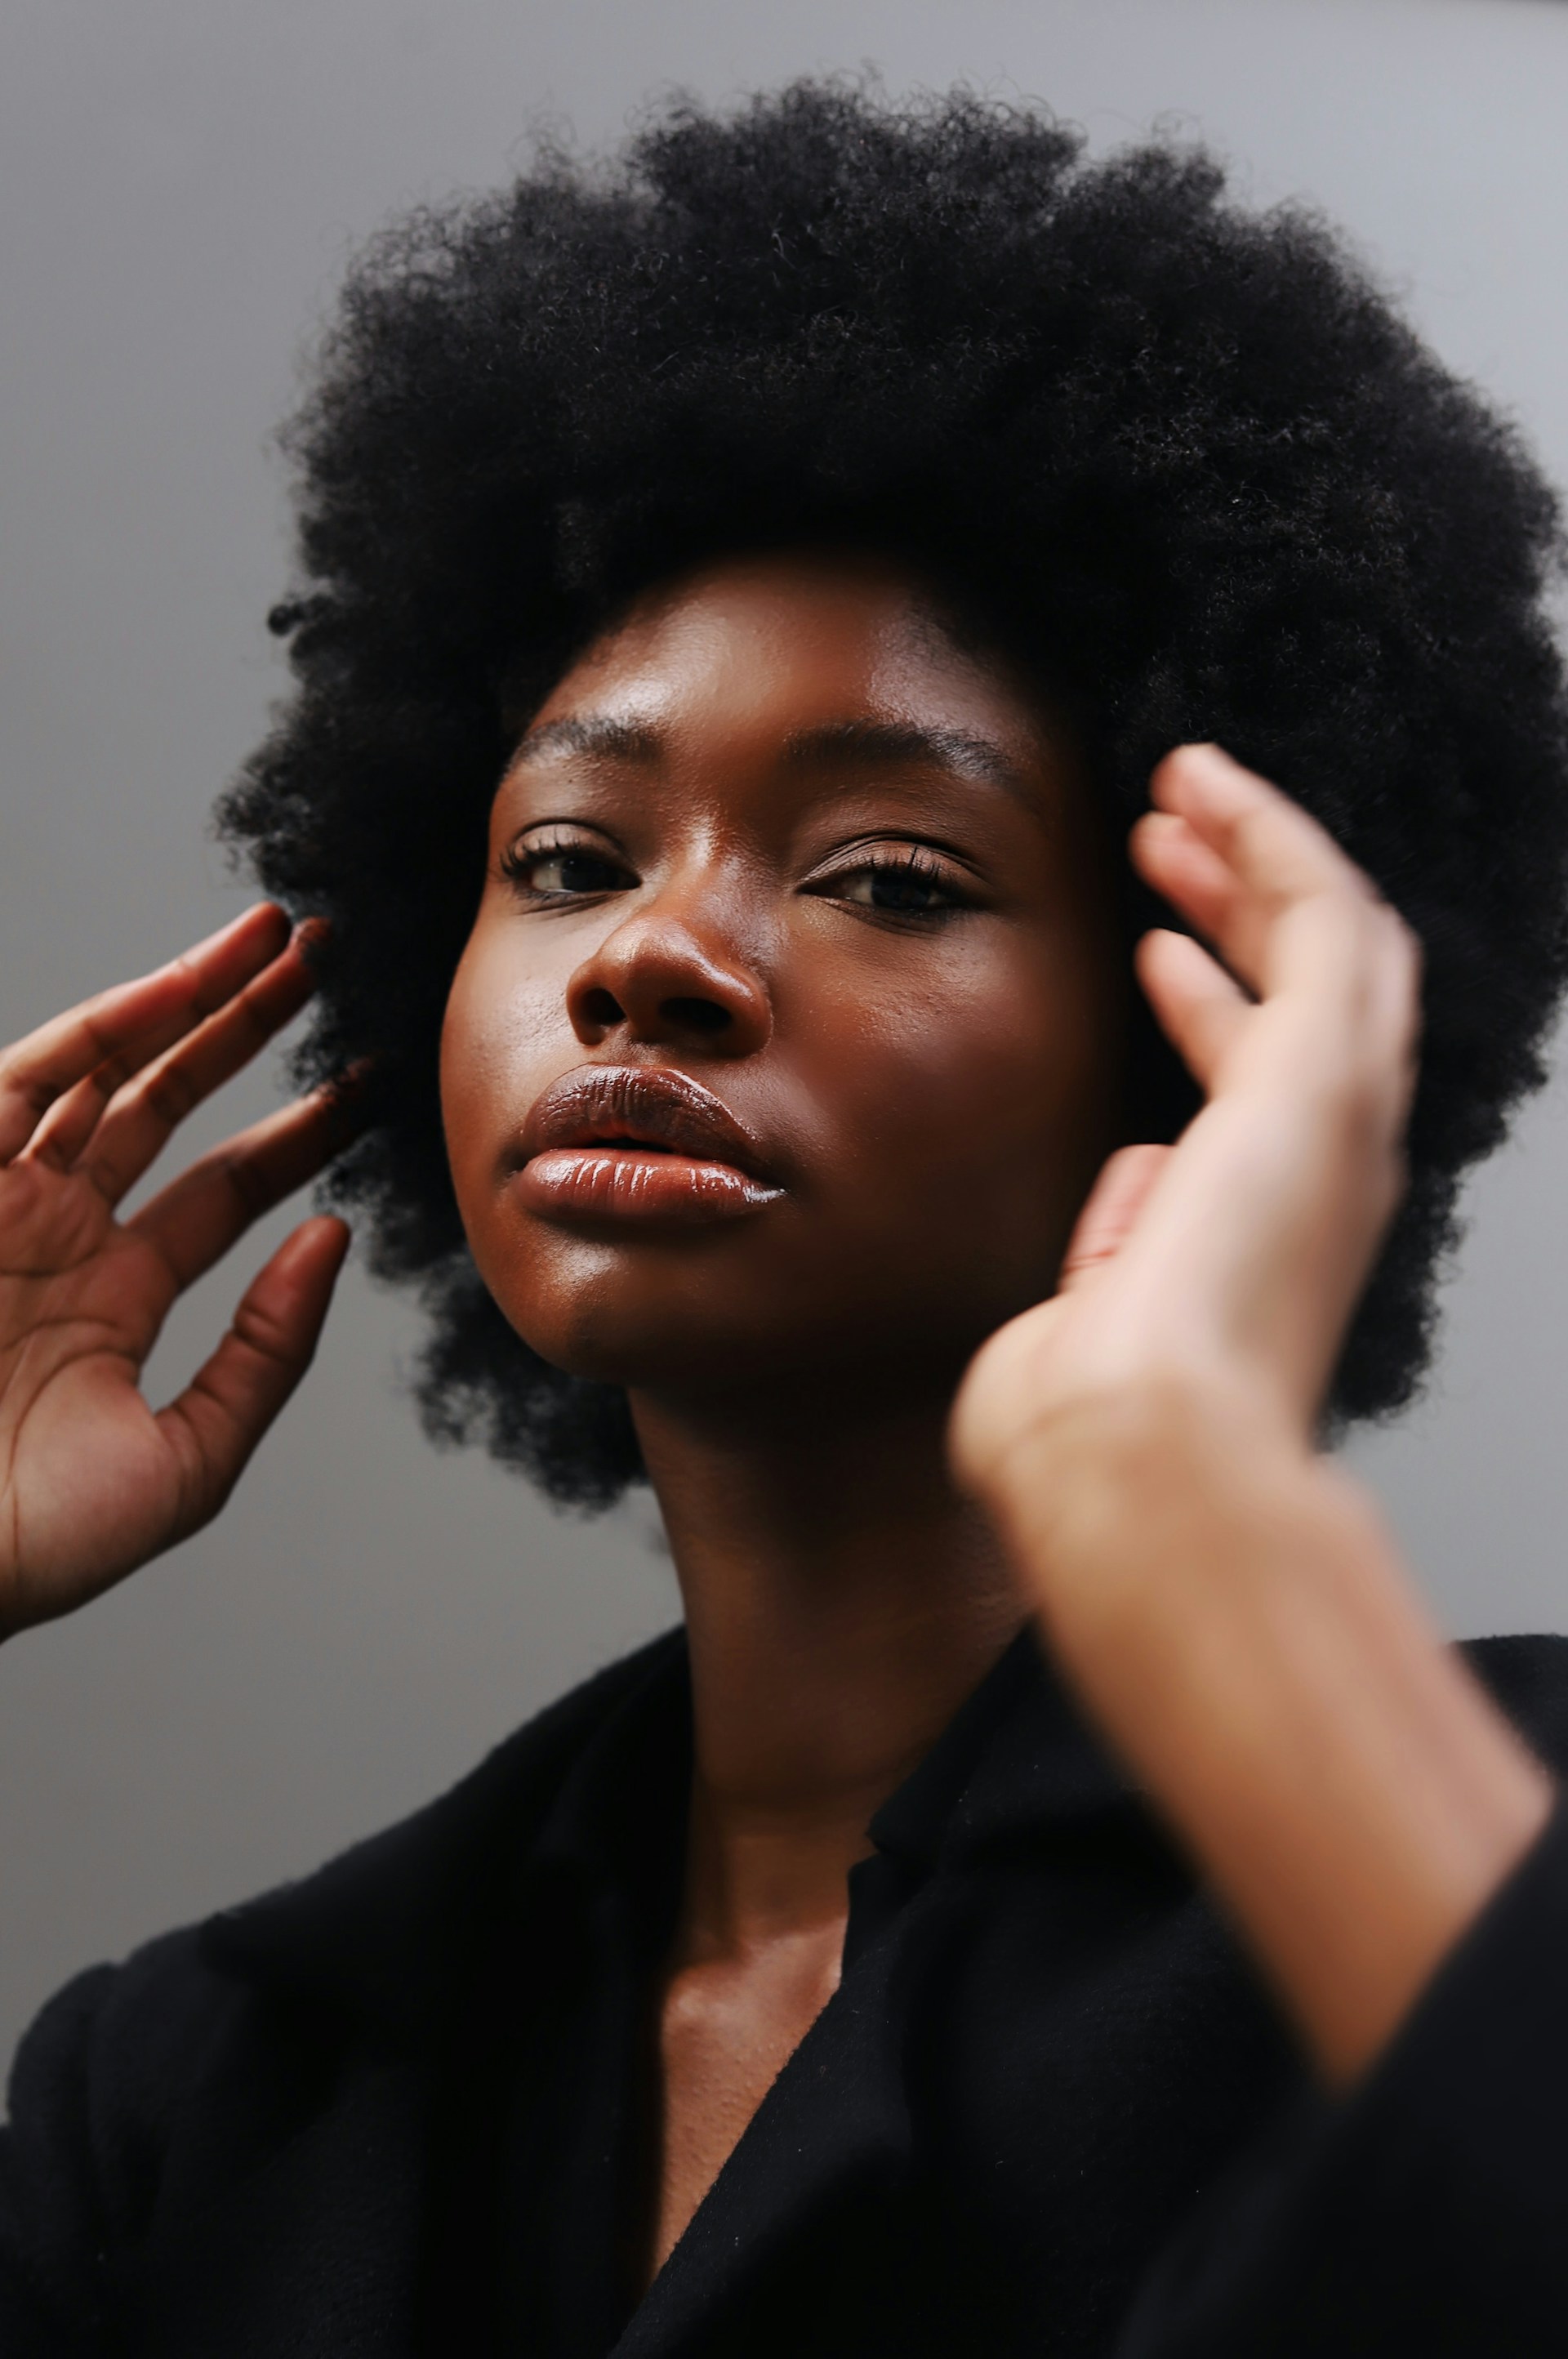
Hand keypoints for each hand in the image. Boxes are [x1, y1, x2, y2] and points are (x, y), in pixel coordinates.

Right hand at [0, 905, 351, 1639]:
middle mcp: (57, 1233)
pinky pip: (41, 1074)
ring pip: (114, 1068)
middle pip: (172, 1105)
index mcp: (109, 1299)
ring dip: (198, 999)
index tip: (372, 1083)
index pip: (224, 1190)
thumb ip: (266, 1353)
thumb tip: (334, 1241)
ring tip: (286, 941)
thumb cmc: (27, 1541)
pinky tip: (194, 978)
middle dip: (251, 1033)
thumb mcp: (184, 1459)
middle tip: (331, 967)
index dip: (301, 1131)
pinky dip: (117, 1019)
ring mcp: (3, 1197)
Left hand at [952, 748, 1551, 2081]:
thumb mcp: (1083, 1335)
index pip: (1263, 1091)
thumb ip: (1110, 1265)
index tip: (1149, 952)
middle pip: (1316, 996)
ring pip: (1336, 941)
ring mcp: (1337, 1122)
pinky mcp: (1323, 1077)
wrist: (1136, 1463)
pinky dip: (1270, 839)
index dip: (1215, 1006)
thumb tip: (1128, 1206)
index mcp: (1268, 1235)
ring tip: (1183, 791)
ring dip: (1261, 854)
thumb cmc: (1088, 1438)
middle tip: (1166, 839)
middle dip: (1243, 906)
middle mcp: (1324, 1173)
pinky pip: (1323, 914)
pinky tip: (1208, 792)